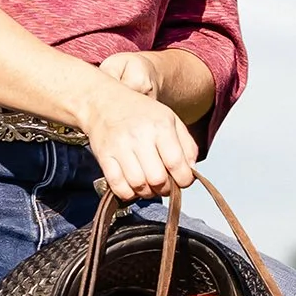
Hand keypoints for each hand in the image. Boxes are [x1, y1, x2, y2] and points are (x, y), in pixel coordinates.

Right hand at [81, 52, 199, 200]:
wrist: (103, 102)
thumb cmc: (140, 113)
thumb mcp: (170, 119)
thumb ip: (187, 145)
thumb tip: (192, 170)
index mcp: (161, 126)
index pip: (177, 164)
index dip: (184, 180)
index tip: (182, 180)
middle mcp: (140, 136)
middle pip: (158, 179)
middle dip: (165, 188)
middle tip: (164, 184)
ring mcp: (120, 147)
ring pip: (138, 185)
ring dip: (147, 192)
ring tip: (148, 185)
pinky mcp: (104, 156)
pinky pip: (118, 187)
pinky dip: (128, 193)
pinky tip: (132, 186)